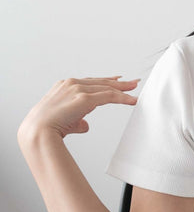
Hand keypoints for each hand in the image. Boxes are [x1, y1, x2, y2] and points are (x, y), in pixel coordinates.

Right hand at [18, 76, 138, 143]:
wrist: (39, 131)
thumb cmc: (48, 127)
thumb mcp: (65, 120)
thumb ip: (78, 120)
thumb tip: (86, 125)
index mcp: (64, 85)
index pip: (90, 81)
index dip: (106, 81)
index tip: (118, 80)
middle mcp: (71, 84)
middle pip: (101, 82)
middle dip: (119, 83)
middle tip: (133, 82)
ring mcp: (78, 89)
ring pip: (107, 88)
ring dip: (123, 90)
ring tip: (135, 89)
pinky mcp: (84, 98)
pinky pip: (109, 96)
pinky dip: (122, 98)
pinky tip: (132, 100)